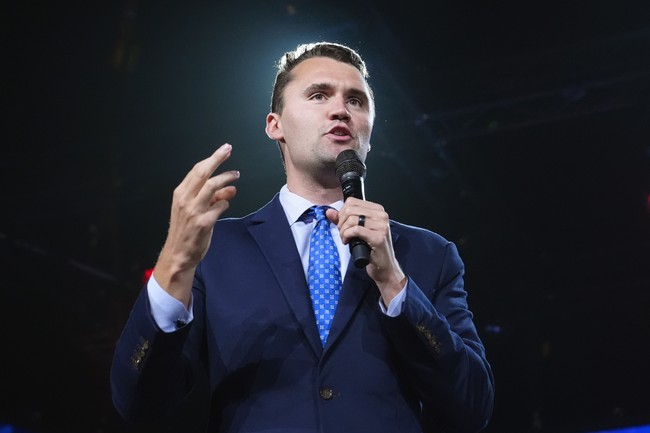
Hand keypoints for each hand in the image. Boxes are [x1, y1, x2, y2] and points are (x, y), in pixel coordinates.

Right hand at [154, 143, 239, 305]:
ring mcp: (194, 211)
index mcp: (180, 194)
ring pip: (212, 187)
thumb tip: (229, 188)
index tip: (224, 150)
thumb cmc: (186, 230)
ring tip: (235, 176)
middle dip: (217, 159)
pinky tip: (226, 204)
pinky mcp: (203, 222)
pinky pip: (219, 206)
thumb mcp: (194, 210)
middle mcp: (185, 200)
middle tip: (229, 150)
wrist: (179, 253)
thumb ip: (210, 198)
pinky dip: (225, 203)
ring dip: (226, 179)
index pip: (196, 170)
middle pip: (203, 173)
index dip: (212, 158)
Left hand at [327, 198, 405, 305]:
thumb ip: (343, 220)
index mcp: (377, 210)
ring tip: (345, 238)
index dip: (342, 213)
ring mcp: (381, 226)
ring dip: (343, 231)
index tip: (342, 224)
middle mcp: (381, 215)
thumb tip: (329, 212)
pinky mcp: (379, 237)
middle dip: (341, 222)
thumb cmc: (372, 249)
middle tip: (342, 233)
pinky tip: (347, 242)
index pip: (352, 201)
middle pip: (350, 210)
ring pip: (351, 219)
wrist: (384, 267)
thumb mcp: (357, 231)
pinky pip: (356, 230)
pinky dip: (346, 235)